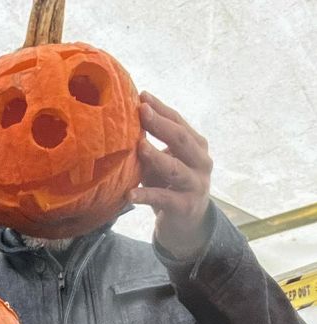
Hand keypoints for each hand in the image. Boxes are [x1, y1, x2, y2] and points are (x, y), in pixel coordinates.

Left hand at [130, 92, 213, 259]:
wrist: (187, 226)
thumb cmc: (170, 188)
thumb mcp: (163, 164)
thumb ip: (151, 147)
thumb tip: (123, 125)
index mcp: (196, 146)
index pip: (178, 122)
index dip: (161, 109)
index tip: (142, 96)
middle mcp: (201, 161)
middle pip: (180, 139)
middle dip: (160, 124)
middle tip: (141, 111)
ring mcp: (196, 184)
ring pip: (175, 168)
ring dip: (156, 156)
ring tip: (139, 146)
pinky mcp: (185, 207)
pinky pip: (163, 198)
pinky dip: (145, 196)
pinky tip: (130, 194)